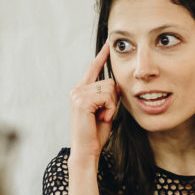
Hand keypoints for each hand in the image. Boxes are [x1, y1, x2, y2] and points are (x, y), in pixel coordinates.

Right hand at [68, 41, 118, 163]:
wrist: (86, 151)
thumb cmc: (95, 134)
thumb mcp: (106, 110)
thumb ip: (109, 96)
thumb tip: (117, 85)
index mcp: (81, 91)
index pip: (94, 68)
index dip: (102, 56)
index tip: (108, 43)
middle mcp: (77, 90)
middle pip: (110, 81)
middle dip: (113, 100)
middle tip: (103, 115)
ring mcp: (78, 94)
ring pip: (110, 88)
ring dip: (111, 106)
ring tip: (100, 117)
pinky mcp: (82, 101)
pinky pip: (107, 97)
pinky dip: (109, 109)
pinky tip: (100, 118)